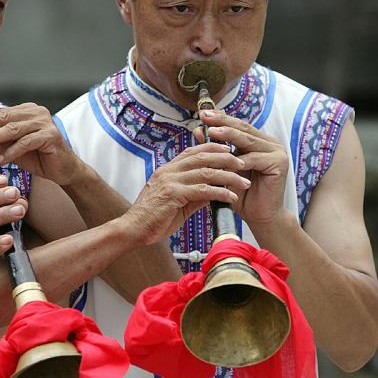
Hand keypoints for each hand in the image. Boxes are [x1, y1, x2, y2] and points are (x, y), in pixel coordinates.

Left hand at [0, 103, 85, 185]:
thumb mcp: (12, 150)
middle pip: (4, 117)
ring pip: (13, 129)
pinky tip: (0, 161)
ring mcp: (45, 122)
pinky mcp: (51, 135)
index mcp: (26, 111)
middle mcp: (36, 112)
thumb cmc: (38, 158)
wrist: (63, 170)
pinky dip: (11, 152)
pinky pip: (26, 142)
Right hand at [122, 142, 249, 244]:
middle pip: (203, 157)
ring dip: (228, 176)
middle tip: (243, 163)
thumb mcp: (177, 202)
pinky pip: (202, 190)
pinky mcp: (173, 194)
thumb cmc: (154, 218)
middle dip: (226, 158)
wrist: (134, 229)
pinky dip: (220, 192)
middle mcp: (169, 171)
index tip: (230, 150)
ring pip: (206, 172)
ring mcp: (170, 181)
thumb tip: (214, 191)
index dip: (213, 148)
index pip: (193, 151)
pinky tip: (231, 197)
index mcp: (168, 169)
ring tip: (243, 181)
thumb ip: (195, 194)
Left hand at [196, 110, 288, 226]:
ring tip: (213, 131)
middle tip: (206, 116)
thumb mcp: (224, 167)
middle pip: (243, 129)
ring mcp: (277, 152)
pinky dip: (240, 159)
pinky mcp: (280, 164)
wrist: (259, 216)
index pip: (237, 126)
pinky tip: (226, 157)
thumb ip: (215, 149)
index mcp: (258, 141)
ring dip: (229, 135)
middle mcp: (270, 143)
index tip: (202, 113)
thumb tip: (197, 130)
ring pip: (248, 141)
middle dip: (223, 122)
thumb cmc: (240, 193)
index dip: (220, 119)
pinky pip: (255, 159)